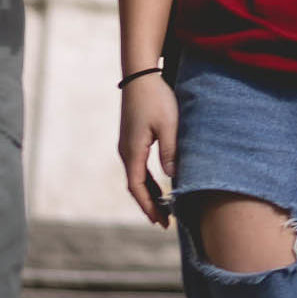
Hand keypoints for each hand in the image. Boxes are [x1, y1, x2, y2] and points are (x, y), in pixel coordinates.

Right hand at [119, 72, 177, 227]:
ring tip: (163, 209)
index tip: (160, 220)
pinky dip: (147, 180)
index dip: (148, 205)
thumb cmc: (156, 98)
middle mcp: (125, 151)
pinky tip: (158, 185)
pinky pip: (138, 166)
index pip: (137, 187)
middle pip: (135, 186)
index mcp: (132, 150)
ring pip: (136, 177)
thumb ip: (169, 151)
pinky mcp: (131, 138)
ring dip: (148, 194)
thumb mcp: (168, 124)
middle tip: (164, 222)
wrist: (140, 75)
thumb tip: (171, 177)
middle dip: (149, 205)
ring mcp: (127, 145)